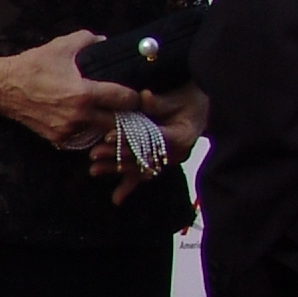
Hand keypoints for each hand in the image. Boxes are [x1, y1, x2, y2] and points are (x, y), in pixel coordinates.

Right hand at [0, 27, 140, 150]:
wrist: (3, 88)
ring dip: (106, 126)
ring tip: (108, 115)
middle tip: (127, 109)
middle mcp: (79, 115)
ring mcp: (68, 129)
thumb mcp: (61, 46)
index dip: (135, 98)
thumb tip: (104, 41)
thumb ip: (87, 40)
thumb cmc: (33, 66)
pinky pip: (80, 137)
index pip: (124, 100)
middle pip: (118, 123)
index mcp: (85, 93)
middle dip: (125, 117)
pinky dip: (86, 130)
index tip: (138, 95)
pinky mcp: (57, 138)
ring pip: (99, 133)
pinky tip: (85, 120)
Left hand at [90, 79, 206, 205]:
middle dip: (116, 155)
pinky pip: (144, 176)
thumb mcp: (178, 98)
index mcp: (183, 135)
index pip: (152, 139)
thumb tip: (144, 96)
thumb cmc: (190, 100)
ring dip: (116, 169)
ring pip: (140, 167)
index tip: (108, 136)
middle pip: (143, 156)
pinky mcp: (160, 163)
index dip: (130, 138)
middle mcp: (176, 153)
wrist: (203, 110)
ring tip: (94, 170)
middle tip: (95, 154)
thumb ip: (159, 102)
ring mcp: (168, 160)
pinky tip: (116, 200)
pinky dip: (129, 187)